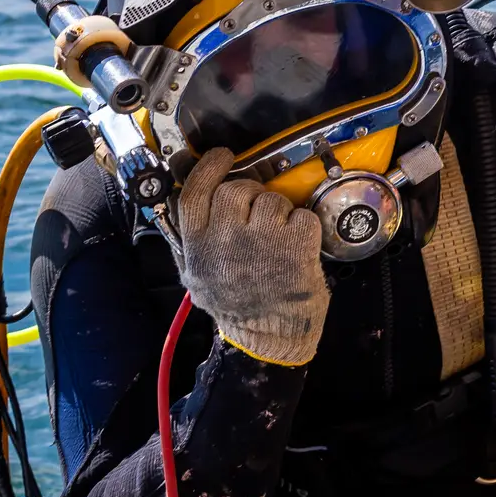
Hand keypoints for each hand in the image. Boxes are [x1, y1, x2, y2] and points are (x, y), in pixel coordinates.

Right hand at [172, 149, 329, 366]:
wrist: (268, 339)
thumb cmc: (236, 307)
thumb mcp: (197, 278)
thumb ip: (192, 241)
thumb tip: (191, 204)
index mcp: (198, 246)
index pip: (197, 191)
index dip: (209, 167)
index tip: (222, 156)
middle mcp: (226, 240)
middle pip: (237, 189)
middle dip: (252, 193)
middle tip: (259, 210)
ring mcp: (261, 241)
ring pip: (272, 200)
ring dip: (280, 213)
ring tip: (278, 238)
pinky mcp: (294, 245)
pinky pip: (302, 215)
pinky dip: (304, 227)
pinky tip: (297, 247)